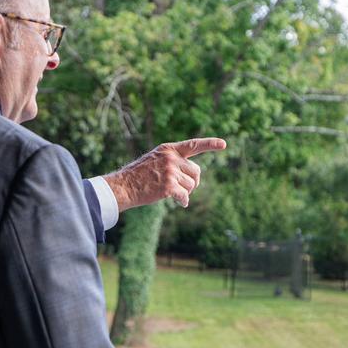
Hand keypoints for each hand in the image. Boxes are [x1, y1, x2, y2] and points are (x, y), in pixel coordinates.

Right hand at [104, 137, 226, 210]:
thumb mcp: (155, 160)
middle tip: (183, 188)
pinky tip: (180, 203)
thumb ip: (173, 161)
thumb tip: (193, 177)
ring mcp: (170, 172)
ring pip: (191, 185)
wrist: (124, 186)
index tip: (223, 144)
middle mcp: (171, 158)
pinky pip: (185, 196)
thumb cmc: (138, 175)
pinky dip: (183, 201)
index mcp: (168, 149)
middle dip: (192, 182)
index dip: (210, 144)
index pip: (193, 145)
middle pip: (196, 172)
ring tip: (171, 192)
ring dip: (185, 192)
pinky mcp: (169, 186)